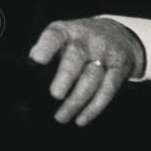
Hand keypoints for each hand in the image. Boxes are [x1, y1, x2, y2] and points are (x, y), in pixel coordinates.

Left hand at [28, 17, 145, 126]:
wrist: (120, 36)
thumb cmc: (81, 41)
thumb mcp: (64, 36)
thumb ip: (47, 49)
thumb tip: (31, 65)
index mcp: (68, 31)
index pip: (55, 36)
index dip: (47, 47)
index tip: (37, 60)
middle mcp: (88, 40)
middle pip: (76, 57)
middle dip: (66, 76)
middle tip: (55, 94)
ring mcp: (106, 54)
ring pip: (92, 78)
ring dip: (76, 101)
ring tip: (61, 117)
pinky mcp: (119, 69)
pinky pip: (107, 90)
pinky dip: (94, 107)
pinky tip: (81, 119)